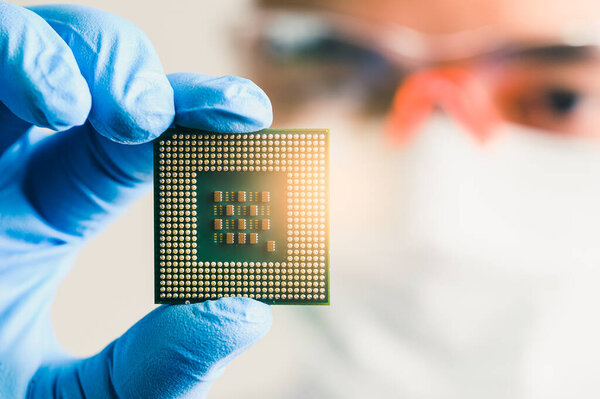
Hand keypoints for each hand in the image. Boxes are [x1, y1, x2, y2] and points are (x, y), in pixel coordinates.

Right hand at [0, 3, 272, 397]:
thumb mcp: (76, 398)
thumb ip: (160, 366)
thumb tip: (247, 311)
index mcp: (47, 209)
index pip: (133, 143)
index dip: (195, 119)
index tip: (250, 115)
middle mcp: (4, 162)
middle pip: (86, 77)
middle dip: (143, 77)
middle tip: (197, 115)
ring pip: (26, 45)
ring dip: (90, 59)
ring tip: (136, 116)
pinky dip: (13, 51)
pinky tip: (59, 102)